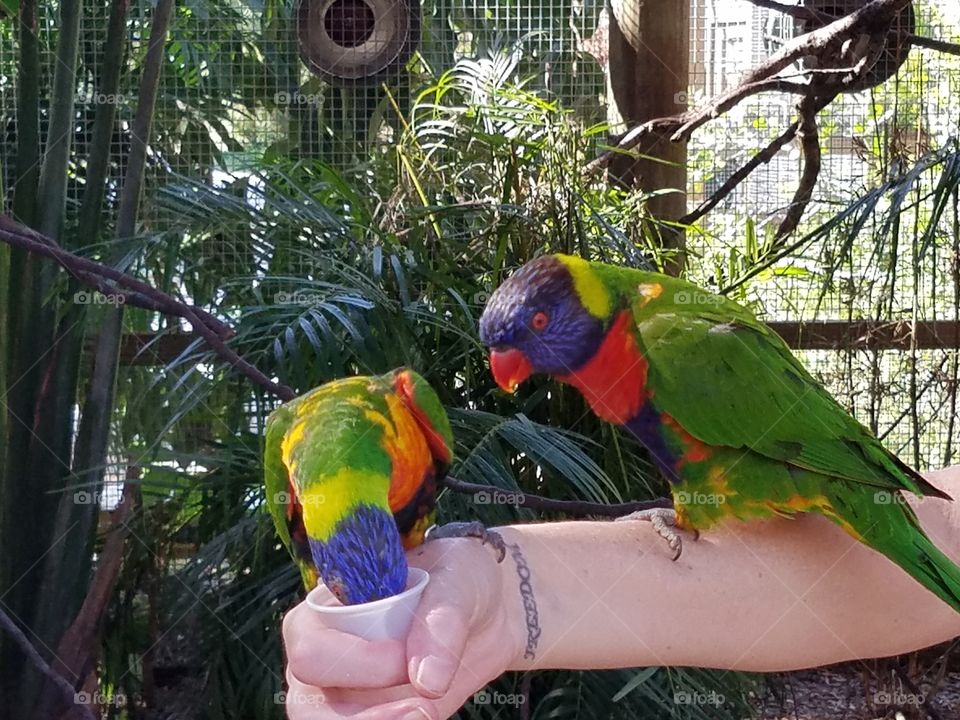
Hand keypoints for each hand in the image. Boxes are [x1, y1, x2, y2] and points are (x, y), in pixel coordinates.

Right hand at [282, 535, 523, 718]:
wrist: (488, 613)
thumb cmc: (458, 581)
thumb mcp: (456, 581)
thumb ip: (441, 621)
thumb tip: (427, 682)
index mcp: (327, 608)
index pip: (311, 649)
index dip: (355, 663)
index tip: (404, 659)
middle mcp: (325, 654)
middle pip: (307, 705)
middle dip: (362, 715)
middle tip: (421, 707)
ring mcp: (344, 692)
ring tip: (426, 714)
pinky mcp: (372, 714)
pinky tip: (426, 715)